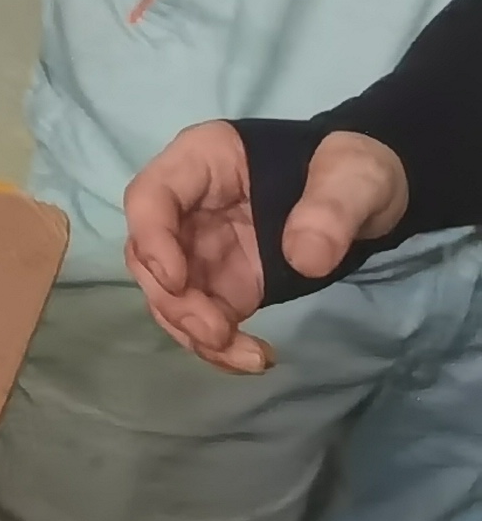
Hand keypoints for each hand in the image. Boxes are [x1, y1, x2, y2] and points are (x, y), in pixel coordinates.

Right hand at [124, 119, 412, 372]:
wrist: (372, 196)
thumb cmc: (352, 170)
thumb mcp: (354, 176)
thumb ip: (330, 210)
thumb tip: (302, 261)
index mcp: (204, 161)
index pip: (150, 196)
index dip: (152, 239)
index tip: (178, 281)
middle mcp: (189, 206)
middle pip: (149, 254)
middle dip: (174, 300)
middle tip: (216, 333)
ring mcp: (204, 247)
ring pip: (168, 293)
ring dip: (193, 330)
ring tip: (247, 358)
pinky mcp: (226, 282)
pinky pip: (203, 316)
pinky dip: (218, 344)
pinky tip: (254, 358)